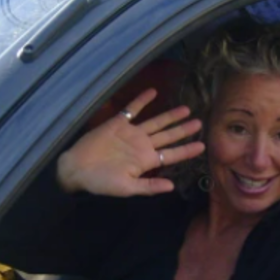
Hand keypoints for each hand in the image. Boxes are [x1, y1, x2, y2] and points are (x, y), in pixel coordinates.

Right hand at [56, 89, 205, 196]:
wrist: (76, 169)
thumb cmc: (100, 182)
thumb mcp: (126, 188)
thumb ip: (148, 186)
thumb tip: (171, 187)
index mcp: (146, 161)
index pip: (171, 155)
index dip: (186, 151)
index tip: (202, 146)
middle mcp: (141, 145)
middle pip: (167, 136)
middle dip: (183, 130)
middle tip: (200, 123)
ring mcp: (131, 133)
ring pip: (155, 122)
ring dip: (169, 116)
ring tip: (185, 109)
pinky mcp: (118, 123)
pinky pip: (133, 109)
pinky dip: (142, 100)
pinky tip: (153, 91)